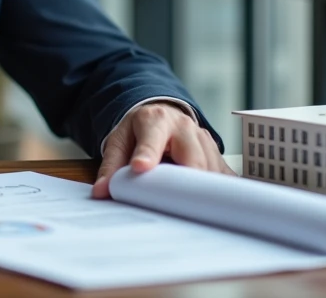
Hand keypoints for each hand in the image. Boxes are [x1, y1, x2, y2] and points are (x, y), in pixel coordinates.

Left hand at [92, 102, 234, 197]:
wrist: (161, 115)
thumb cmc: (140, 130)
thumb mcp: (120, 141)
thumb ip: (111, 166)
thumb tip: (102, 191)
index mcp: (155, 120)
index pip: (151, 138)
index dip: (147, 153)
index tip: (140, 168)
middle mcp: (184, 127)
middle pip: (191, 157)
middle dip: (186, 182)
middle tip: (175, 206)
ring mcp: (203, 140)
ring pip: (211, 169)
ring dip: (202, 191)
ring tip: (191, 210)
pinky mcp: (216, 154)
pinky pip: (223, 176)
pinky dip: (219, 192)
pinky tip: (212, 206)